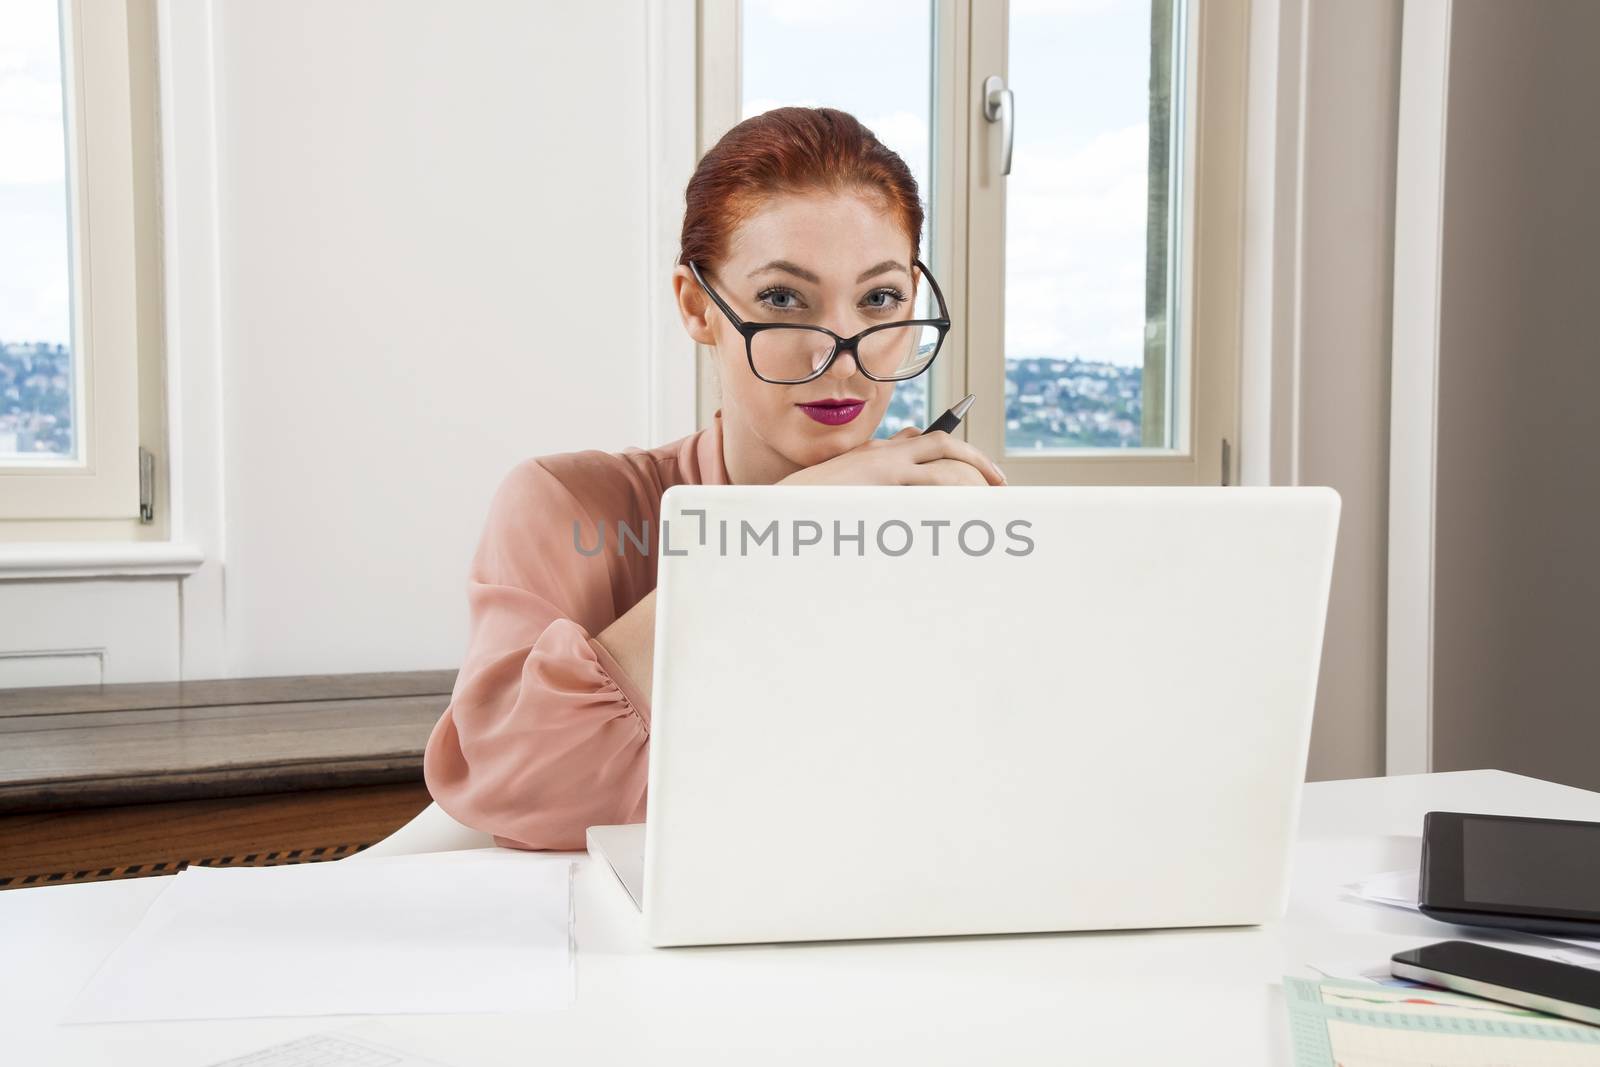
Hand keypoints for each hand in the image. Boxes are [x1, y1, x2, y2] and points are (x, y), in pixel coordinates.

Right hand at [779, 427, 1006, 486]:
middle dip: (978, 461)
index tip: (981, 466)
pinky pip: (928, 490)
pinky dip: (950, 501)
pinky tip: (966, 516)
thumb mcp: (848, 479)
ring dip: (970, 484)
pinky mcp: (883, 485)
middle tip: (1000, 484)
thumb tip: (905, 455)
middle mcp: (886, 453)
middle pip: (945, 445)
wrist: (788, 502)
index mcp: (879, 451)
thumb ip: (877, 467)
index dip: (960, 449)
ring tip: (991, 504)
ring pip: (943, 469)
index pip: (926, 439)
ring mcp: (886, 468)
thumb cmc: (815, 499)